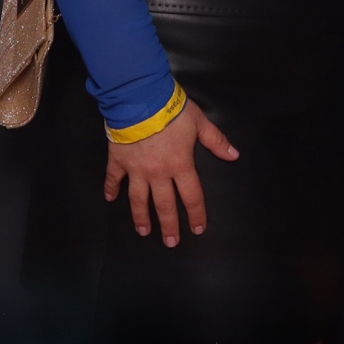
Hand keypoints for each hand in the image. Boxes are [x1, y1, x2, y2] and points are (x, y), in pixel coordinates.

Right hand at [103, 99, 237, 243]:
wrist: (141, 100)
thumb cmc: (172, 110)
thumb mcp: (200, 123)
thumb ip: (216, 141)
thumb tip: (234, 155)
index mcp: (180, 165)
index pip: (191, 196)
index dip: (196, 214)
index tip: (197, 229)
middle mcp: (158, 173)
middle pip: (164, 204)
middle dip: (169, 225)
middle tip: (171, 242)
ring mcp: (136, 169)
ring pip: (138, 199)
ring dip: (141, 216)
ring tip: (144, 231)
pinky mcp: (119, 161)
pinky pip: (113, 179)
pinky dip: (111, 189)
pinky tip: (110, 199)